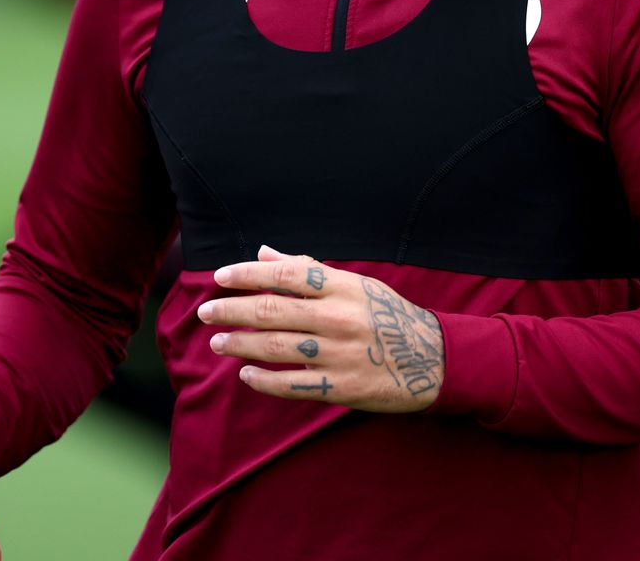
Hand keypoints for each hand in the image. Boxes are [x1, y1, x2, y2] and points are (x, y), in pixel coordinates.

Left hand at [201, 245, 444, 411]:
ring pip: (276, 347)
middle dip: (232, 310)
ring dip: (240, 344)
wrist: (433, 360)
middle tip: (206, 313)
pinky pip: (293, 384)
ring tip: (218, 342)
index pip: (285, 274)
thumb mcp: (356, 285)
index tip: (219, 277)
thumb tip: (264, 252)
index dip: (247, 274)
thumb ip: (308, 269)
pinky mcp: (342, 387)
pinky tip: (246, 375)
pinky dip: (264, 380)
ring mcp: (340, 353)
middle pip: (272, 310)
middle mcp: (339, 316)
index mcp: (342, 286)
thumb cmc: (389, 317)